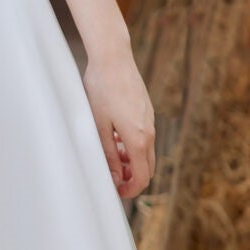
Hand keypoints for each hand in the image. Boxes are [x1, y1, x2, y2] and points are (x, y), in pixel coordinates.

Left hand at [84, 45, 155, 199]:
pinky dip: (132, 145)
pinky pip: (144, 137)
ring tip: (109, 156)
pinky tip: (114, 138)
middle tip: (111, 178)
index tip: (116, 191)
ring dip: (131, 161)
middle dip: (131, 177)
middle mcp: (149, 131)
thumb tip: (115, 177)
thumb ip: (108, 154)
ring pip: (146, 152)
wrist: (113, 58)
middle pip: (148, 167)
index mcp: (138, 138)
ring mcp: (150, 120)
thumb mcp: (99, 126)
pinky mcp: (146, 111)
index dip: (131, 190)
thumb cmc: (101, 89)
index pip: (143, 176)